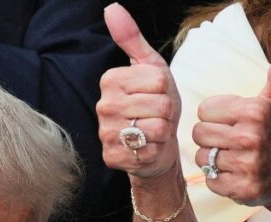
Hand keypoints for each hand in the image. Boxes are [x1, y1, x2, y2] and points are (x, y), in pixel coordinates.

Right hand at [97, 3, 181, 179]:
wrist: (154, 146)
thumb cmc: (155, 105)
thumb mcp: (150, 68)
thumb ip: (132, 38)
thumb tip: (111, 7)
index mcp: (111, 80)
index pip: (158, 79)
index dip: (166, 89)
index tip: (156, 95)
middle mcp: (104, 106)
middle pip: (160, 103)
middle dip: (167, 112)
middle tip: (157, 116)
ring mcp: (106, 133)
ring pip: (157, 127)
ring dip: (163, 132)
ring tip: (152, 132)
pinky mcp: (112, 157)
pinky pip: (149, 150)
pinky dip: (155, 151)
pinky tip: (147, 148)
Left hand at [190, 50, 270, 209]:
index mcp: (256, 111)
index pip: (204, 110)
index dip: (215, 116)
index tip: (233, 122)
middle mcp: (251, 137)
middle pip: (199, 133)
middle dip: (211, 138)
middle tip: (231, 142)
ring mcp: (247, 164)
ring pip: (201, 157)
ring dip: (213, 159)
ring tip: (234, 157)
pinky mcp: (241, 188)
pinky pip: (209, 179)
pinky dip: (217, 178)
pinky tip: (234, 174)